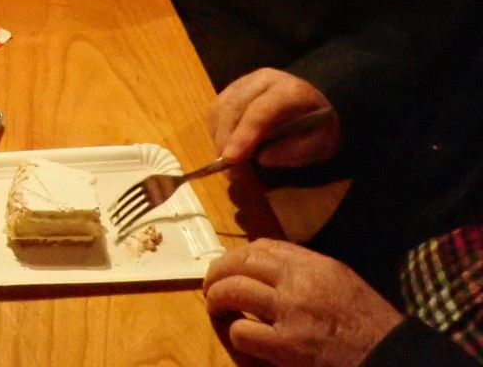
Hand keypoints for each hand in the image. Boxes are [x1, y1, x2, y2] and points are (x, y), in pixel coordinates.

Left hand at [204, 239, 402, 366]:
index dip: (239, 255)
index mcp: (315, 265)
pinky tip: (239, 335)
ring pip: (234, 291)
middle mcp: (300, 282)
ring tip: (214, 306)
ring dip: (217, 298)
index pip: (263, 247)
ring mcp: (291, 313)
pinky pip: (243, 331)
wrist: (392, 357)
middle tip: (210, 285)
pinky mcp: (287, 346)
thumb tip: (269, 263)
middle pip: (241, 263)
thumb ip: (307, 270)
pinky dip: (235, 331)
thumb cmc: (370, 324)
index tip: (230, 265)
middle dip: (218, 272)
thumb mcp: (342, 282)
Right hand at [210, 68, 339, 166]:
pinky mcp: (231, 88)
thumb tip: (260, 158)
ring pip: (220, 108)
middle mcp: (263, 80)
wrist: (313, 103)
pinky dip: (216, 131)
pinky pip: (216, 110)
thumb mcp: (322, 143)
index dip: (244, 135)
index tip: (231, 159)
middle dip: (226, 141)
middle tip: (229, 172)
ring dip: (219, 138)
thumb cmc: (318, 126)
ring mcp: (244, 82)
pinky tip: (226, 146)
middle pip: (234, 108)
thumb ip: (297, 151)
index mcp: (291, 91)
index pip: (260, 111)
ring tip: (228, 163)